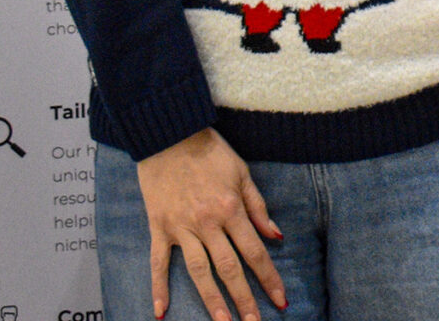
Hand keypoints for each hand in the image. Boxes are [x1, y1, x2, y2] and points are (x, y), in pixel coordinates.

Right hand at [132, 128, 285, 320]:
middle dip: (244, 299)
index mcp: (231, 210)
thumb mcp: (243, 173)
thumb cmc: (210, 152)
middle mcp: (207, 223)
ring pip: (198, 272)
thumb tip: (276, 236)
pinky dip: (158, 288)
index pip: (255, 253)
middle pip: (229, 268)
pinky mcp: (159, 227)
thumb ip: (258, 207)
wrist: (169, 136)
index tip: (280, 300)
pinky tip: (161, 312)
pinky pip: (158, 263)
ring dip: (211, 300)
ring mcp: (181, 228)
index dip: (269, 278)